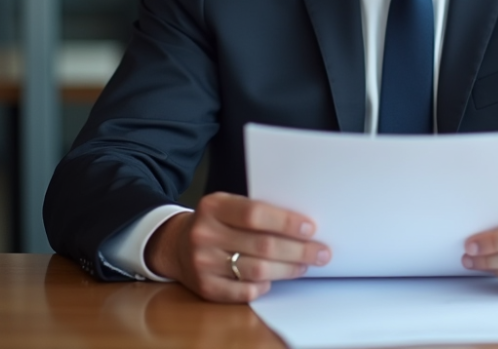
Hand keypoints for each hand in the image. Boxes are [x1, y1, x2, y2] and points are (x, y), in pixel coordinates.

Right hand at [145, 192, 330, 301]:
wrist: (175, 245)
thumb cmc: (214, 222)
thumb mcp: (227, 205)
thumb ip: (256, 211)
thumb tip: (301, 225)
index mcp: (213, 207)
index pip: (255, 214)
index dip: (285, 222)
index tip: (310, 228)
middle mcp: (205, 234)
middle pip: (262, 246)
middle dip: (298, 250)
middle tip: (321, 252)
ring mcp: (203, 263)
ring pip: (257, 270)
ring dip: (288, 270)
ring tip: (304, 265)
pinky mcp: (205, 288)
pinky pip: (244, 291)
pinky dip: (264, 285)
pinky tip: (274, 279)